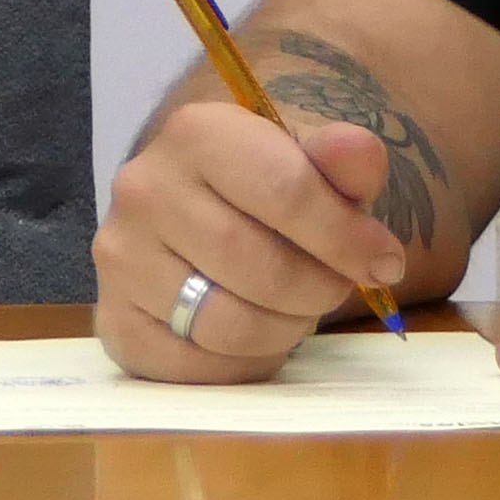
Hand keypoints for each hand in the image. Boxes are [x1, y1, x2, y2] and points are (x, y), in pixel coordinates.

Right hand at [95, 97, 405, 380]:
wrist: (211, 205)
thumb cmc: (274, 187)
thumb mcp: (316, 163)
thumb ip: (343, 159)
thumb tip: (357, 151)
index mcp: (196, 133)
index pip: (285, 191)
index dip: (347, 237)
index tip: (384, 261)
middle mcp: (143, 189)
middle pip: (257, 265)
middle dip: (317, 288)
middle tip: (335, 287)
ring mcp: (121, 257)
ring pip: (226, 323)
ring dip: (283, 329)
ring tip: (294, 308)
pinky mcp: (115, 319)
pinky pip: (194, 367)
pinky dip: (242, 362)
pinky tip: (254, 333)